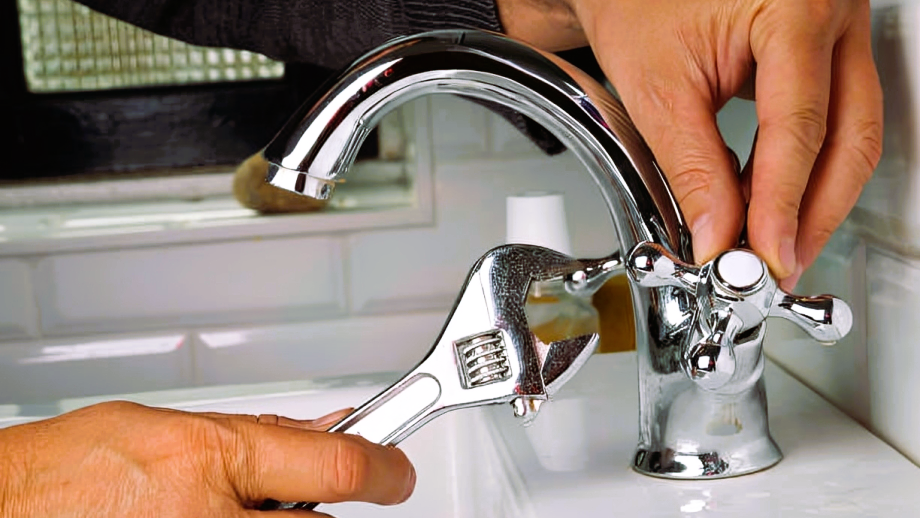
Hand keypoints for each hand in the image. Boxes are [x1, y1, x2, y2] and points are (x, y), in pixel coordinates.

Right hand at [0, 401, 414, 516]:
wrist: (14, 510)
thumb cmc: (73, 469)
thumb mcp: (171, 426)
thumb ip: (256, 436)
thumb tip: (323, 433)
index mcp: (210, 459)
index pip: (336, 467)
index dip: (383, 467)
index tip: (396, 472)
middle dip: (320, 510)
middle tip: (296, 498)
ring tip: (227, 509)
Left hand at [499, 0, 882, 288]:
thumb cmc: (637, 2)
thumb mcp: (657, 89)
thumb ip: (694, 167)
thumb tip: (721, 235)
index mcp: (794, 7)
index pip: (801, 127)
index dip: (785, 204)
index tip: (770, 255)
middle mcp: (832, 11)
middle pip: (852, 134)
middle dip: (817, 211)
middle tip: (782, 262)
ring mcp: (837, 27)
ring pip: (853, 129)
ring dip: (817, 196)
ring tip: (776, 242)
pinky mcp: (825, 48)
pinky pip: (836, 116)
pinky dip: (806, 166)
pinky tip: (774, 202)